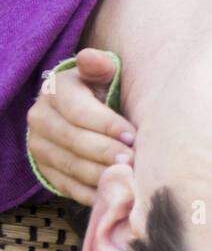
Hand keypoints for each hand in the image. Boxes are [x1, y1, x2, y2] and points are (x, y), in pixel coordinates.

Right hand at [27, 49, 133, 205]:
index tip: (133, 135)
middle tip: (132, 160)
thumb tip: (91, 59)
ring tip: (126, 177)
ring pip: (70, 166)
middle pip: (74, 140)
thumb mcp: (102, 74)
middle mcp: (40, 119)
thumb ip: (99, 67)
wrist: (81, 114)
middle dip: (106, 152)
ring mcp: (40, 147)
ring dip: (100, 174)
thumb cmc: (101, 91)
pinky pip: (68, 186)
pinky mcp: (46, 171)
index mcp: (56, 92)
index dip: (106, 125)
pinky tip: (114, 192)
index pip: (78, 111)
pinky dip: (92, 192)